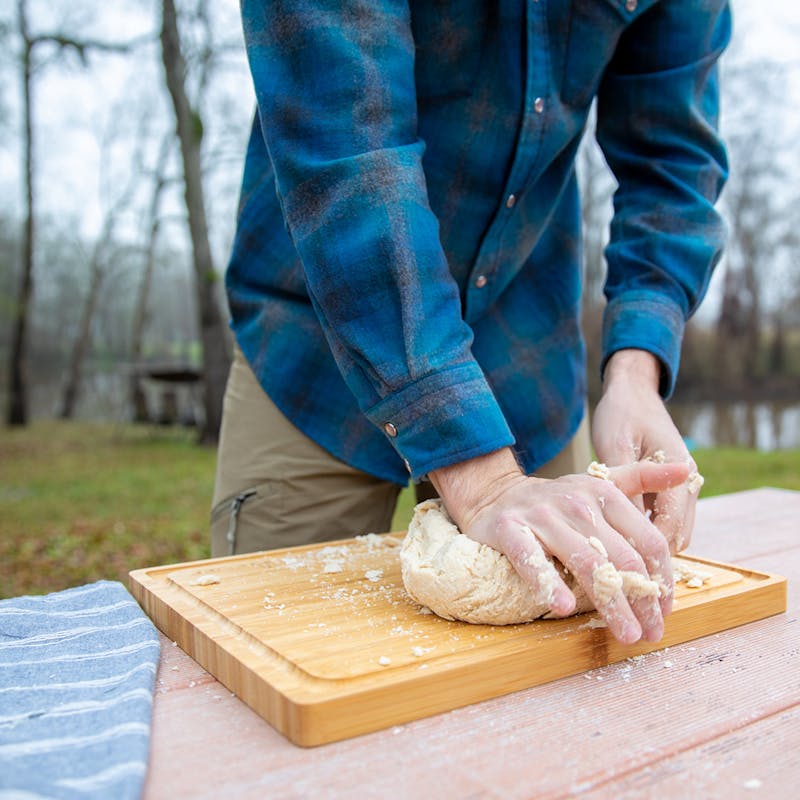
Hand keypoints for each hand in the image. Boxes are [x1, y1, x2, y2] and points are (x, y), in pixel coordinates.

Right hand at [430, 448, 689, 643]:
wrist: (494, 494)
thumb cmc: (555, 499)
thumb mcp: (599, 482)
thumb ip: (642, 478)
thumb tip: (686, 471)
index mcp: (604, 493)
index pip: (649, 541)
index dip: (663, 581)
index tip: (666, 611)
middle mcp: (577, 503)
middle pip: (623, 559)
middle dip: (643, 602)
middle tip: (651, 634)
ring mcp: (542, 516)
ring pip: (586, 564)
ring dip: (611, 604)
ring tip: (625, 634)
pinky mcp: (509, 530)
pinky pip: (532, 560)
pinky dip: (548, 584)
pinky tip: (564, 607)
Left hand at [593, 349, 699, 552]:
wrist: (632, 391)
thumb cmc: (620, 414)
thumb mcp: (615, 445)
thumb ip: (624, 482)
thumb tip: (626, 524)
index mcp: (677, 471)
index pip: (671, 525)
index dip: (650, 553)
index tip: (625, 571)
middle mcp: (685, 481)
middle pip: (677, 535)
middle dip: (653, 558)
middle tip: (621, 576)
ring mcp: (679, 484)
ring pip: (672, 530)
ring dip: (650, 547)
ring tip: (619, 564)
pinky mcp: (668, 486)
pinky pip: (662, 518)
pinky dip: (646, 532)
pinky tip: (620, 541)